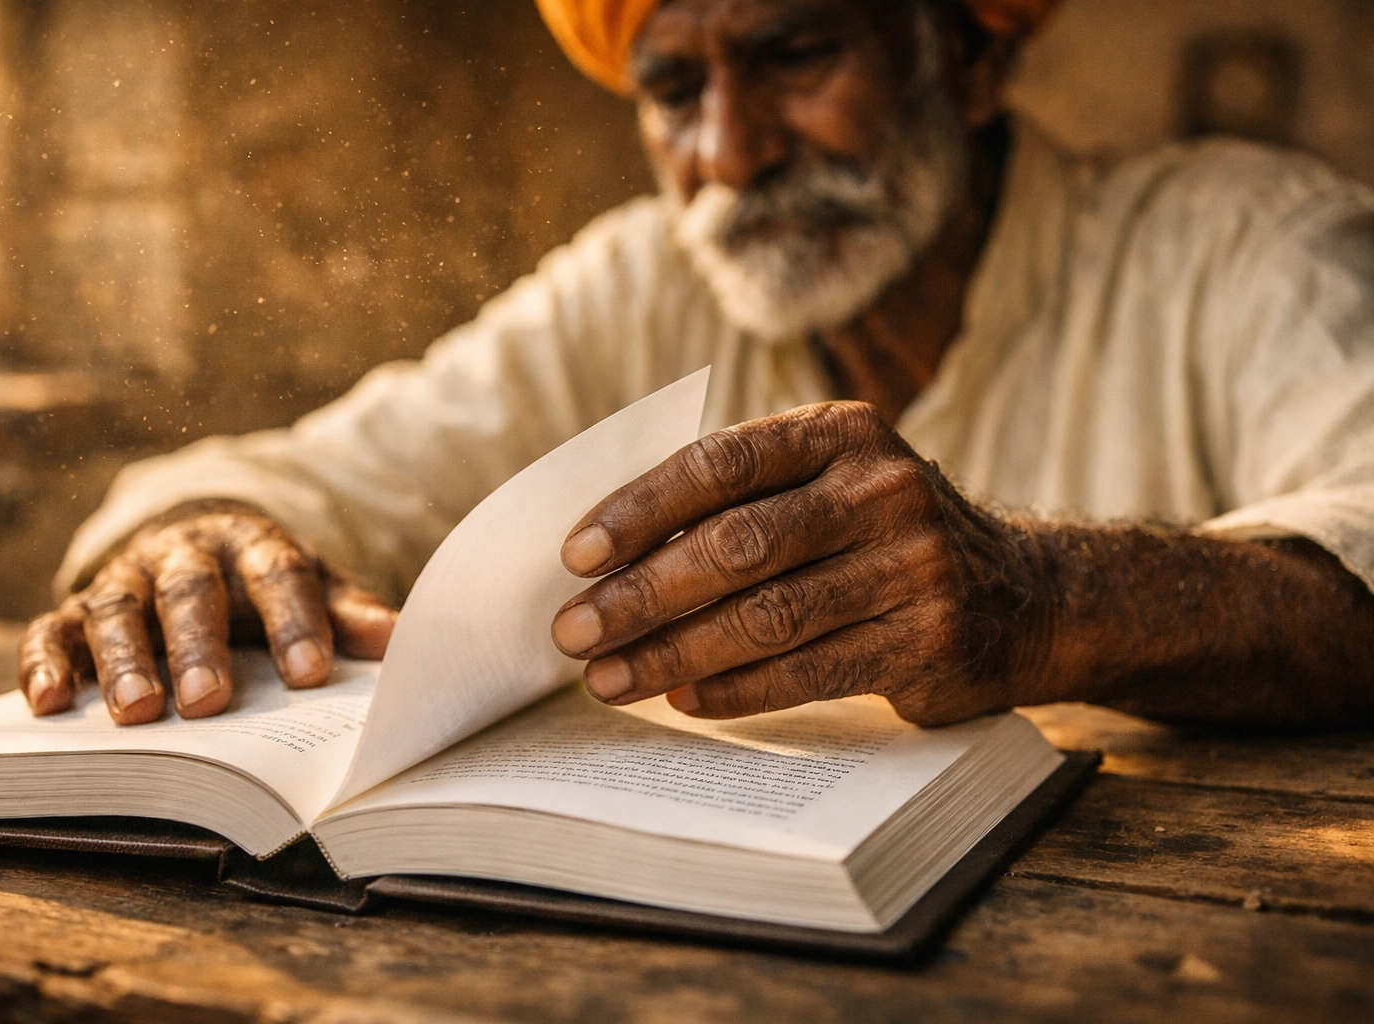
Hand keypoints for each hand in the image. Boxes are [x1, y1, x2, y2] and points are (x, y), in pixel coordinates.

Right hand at [17, 510, 396, 723]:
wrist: (196, 548)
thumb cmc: (263, 587)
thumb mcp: (313, 591)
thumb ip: (348, 614)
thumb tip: (402, 639)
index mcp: (253, 546)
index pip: (277, 575)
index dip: (294, 622)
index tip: (310, 674)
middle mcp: (183, 555)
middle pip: (191, 593)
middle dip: (200, 647)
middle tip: (211, 701)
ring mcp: (125, 579)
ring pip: (118, 611)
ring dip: (124, 661)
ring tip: (138, 714)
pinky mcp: (74, 609)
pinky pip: (51, 630)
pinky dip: (45, 663)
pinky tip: (48, 703)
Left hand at [549, 402, 1050, 724]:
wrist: (1023, 594)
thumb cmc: (878, 536)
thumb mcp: (826, 486)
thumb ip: (740, 502)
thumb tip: (607, 555)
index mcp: (841, 433)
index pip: (720, 463)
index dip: (640, 509)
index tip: (575, 554)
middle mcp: (883, 489)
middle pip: (738, 545)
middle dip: (643, 593)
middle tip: (574, 630)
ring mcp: (914, 565)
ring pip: (769, 616)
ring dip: (674, 653)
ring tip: (609, 679)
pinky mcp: (928, 639)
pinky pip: (811, 671)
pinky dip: (737, 690)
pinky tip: (683, 700)